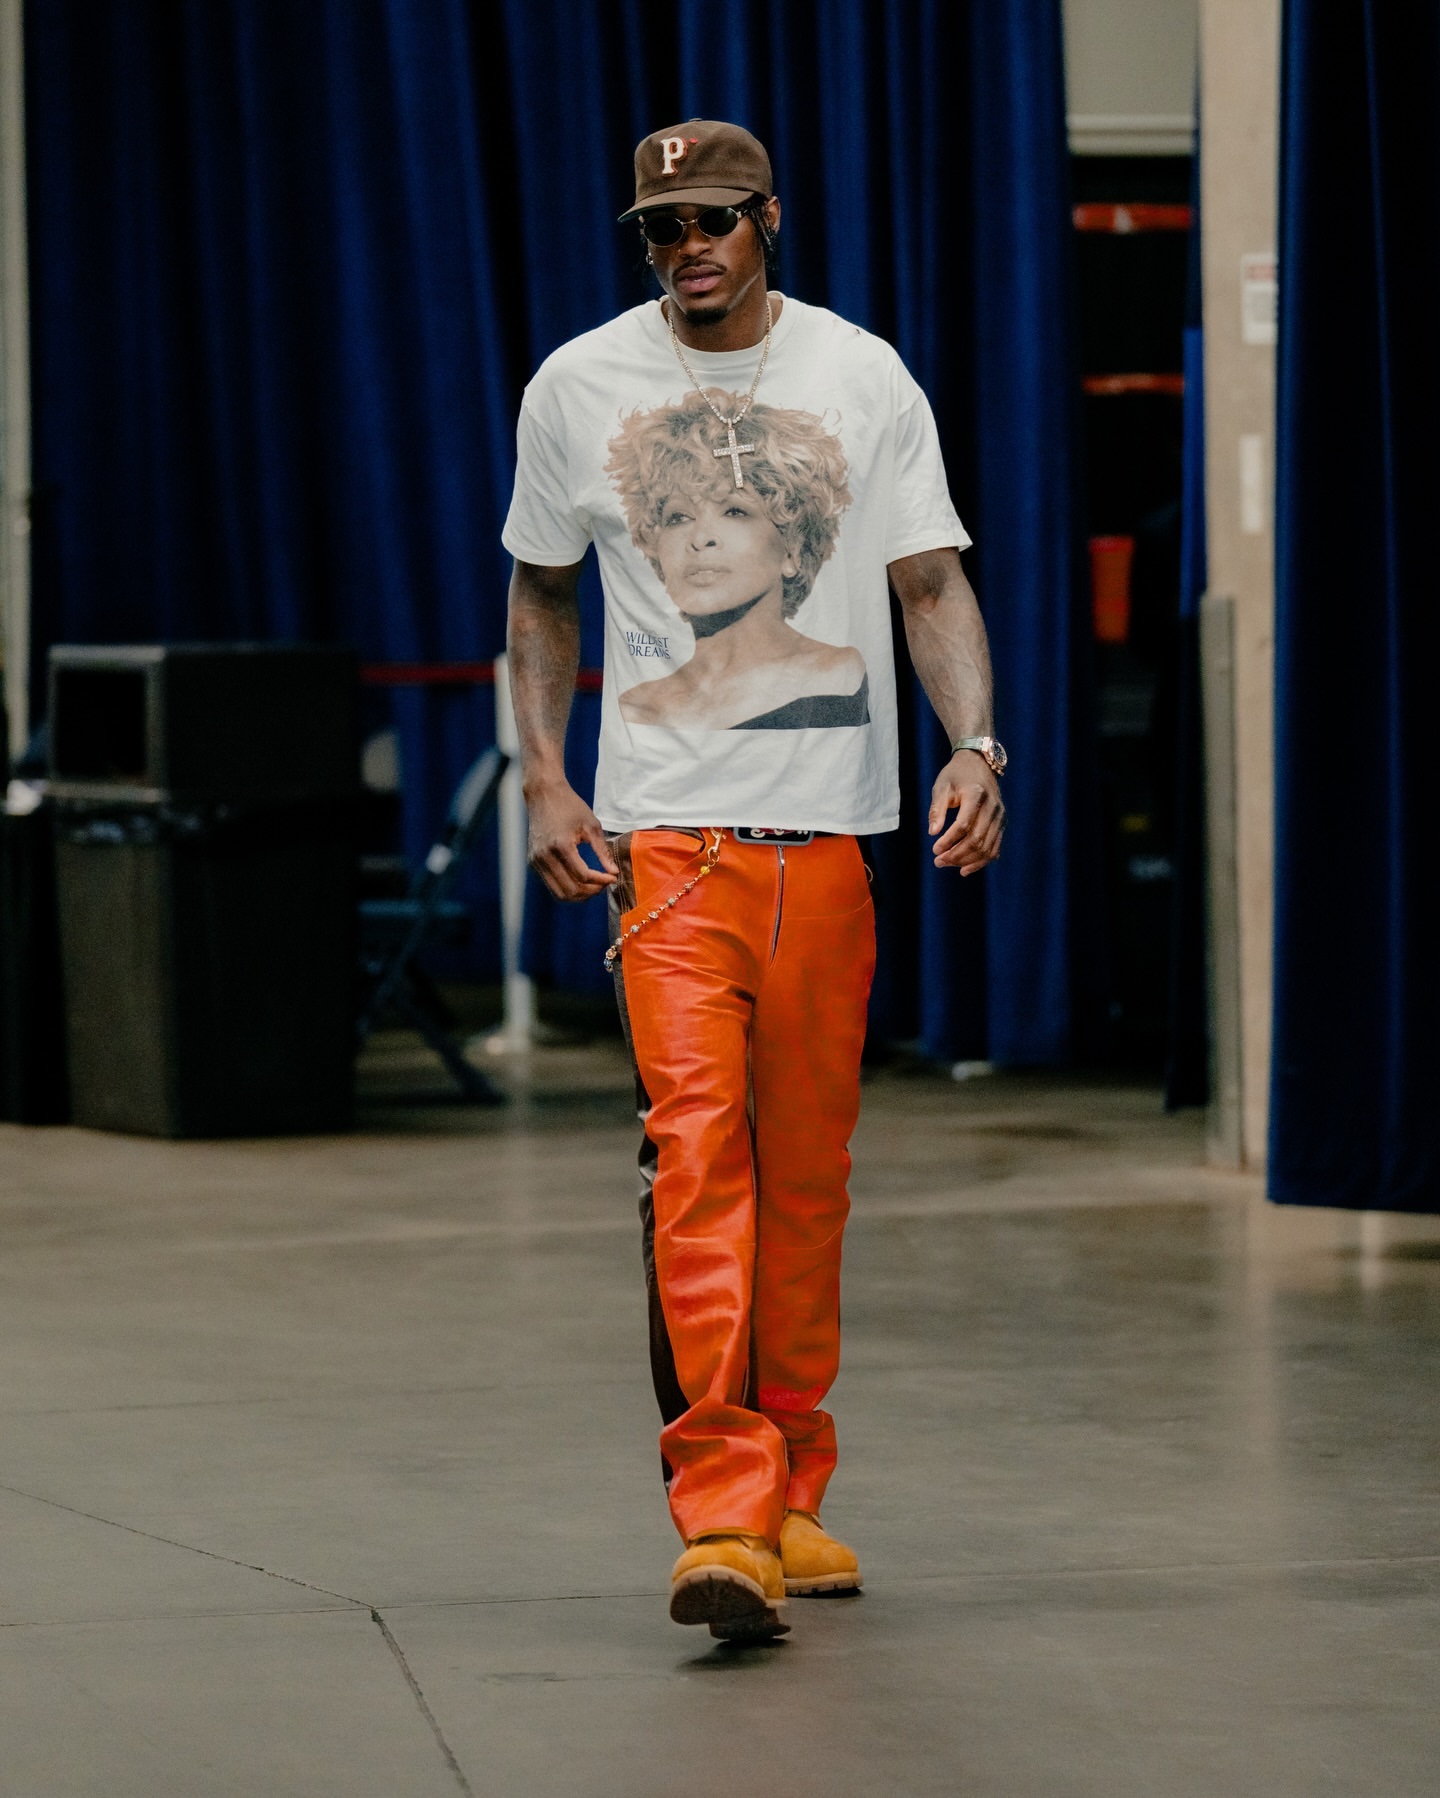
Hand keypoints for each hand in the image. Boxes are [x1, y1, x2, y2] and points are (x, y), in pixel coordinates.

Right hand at [525, 778, 617, 900]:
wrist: (543, 794)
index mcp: (561, 845)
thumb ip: (602, 851)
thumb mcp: (591, 825)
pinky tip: (580, 881)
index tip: (613, 878)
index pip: (583, 876)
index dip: (601, 881)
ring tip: (594, 886)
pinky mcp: (533, 862)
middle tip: (604, 885)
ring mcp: (536, 861)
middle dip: (591, 892)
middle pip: (570, 890)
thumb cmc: (570, 806)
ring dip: (579, 895)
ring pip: (559, 893)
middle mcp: (545, 856)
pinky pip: (551, 885)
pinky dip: (567, 888)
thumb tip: (614, 872)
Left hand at [928, 751, 1004, 875]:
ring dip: (966, 860)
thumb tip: (933, 832)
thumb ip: (937, 809)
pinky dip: (980, 861)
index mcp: (976, 795)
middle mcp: (993, 807)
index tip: (934, 850)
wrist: (979, 765)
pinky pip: (994, 848)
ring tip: (947, 864)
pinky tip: (965, 869)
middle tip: (938, 861)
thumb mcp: (941, 787)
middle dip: (956, 855)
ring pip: (986, 847)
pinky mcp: (1002, 824)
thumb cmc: (956, 776)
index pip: (964, 825)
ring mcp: (1000, 817)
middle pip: (976, 839)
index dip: (949, 840)